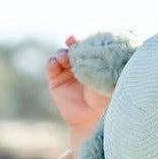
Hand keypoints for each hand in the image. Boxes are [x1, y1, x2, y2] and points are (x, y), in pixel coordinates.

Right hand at [45, 35, 110, 151]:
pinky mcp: (56, 82)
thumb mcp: (107, 76)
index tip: (84, 38)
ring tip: (65, 58)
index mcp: (96, 63)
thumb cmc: (107, 99)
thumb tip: (93, 44)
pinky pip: (50, 67)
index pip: (89, 46)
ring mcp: (68, 73)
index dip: (86, 40)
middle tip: (73, 41)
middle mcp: (82, 67)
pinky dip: (51, 62)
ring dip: (62, 53)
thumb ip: (101, 60)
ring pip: (61, 55)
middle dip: (73, 43)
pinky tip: (56, 64)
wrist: (93, 120)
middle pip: (74, 48)